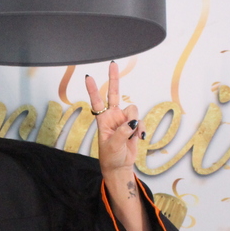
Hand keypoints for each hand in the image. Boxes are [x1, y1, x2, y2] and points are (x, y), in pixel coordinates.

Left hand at [84, 61, 142, 175]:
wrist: (120, 166)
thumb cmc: (111, 156)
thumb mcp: (113, 145)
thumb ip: (123, 131)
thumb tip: (133, 121)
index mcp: (103, 120)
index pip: (97, 102)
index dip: (93, 90)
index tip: (88, 77)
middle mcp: (113, 116)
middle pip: (114, 93)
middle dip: (114, 79)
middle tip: (113, 64)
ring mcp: (124, 119)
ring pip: (133, 110)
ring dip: (135, 122)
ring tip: (131, 135)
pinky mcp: (134, 125)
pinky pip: (141, 121)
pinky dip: (141, 129)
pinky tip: (139, 138)